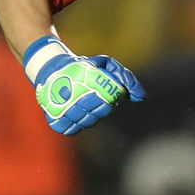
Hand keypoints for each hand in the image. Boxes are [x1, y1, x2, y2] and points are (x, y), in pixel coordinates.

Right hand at [23, 36, 145, 134]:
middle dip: (103, 104)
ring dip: (90, 114)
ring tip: (82, 101)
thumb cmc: (86, 67)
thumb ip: (126, 79)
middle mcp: (76, 94)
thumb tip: (142, 97)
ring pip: (89, 121)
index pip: (113, 97)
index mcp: (90, 77)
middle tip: (93, 94)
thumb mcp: (107, 65)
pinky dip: (77, 123)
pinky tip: (74, 112)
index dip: (114, 95)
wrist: (52, 70)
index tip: (107, 89)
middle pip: (103, 110)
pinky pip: (73, 130)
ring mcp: (63, 108)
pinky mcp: (54, 119)